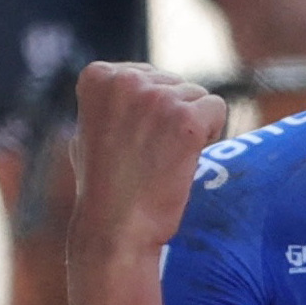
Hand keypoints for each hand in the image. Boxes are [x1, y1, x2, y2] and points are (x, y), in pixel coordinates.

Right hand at [69, 61, 225, 259]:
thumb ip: (110, 102)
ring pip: (197, 96)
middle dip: (170, 118)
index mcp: (98, 76)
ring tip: (163, 161)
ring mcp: (157, 98)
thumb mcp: (87, 131)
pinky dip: (210, 134)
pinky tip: (185, 160)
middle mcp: (126, 80)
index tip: (130, 142)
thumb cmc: (102, 188)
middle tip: (149, 156)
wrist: (116, 229)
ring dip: (189, 128)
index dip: (147, 112)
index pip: (147, 75)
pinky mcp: (187, 119)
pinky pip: (218, 109)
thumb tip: (128, 83)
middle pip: (174, 83)